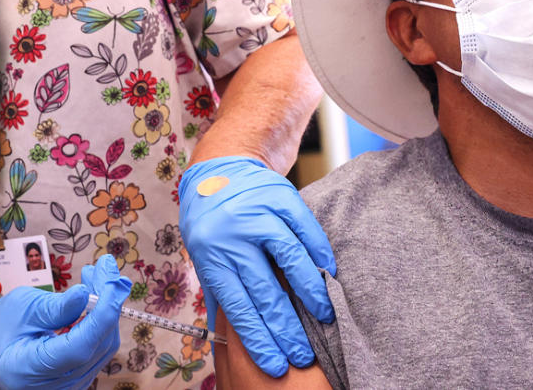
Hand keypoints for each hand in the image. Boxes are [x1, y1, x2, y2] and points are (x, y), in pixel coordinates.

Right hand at [0, 254, 131, 389]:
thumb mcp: (23, 309)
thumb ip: (56, 307)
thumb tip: (86, 294)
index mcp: (30, 370)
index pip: (80, 346)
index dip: (102, 313)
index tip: (114, 282)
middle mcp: (53, 386)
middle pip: (97, 344)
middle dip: (107, 302)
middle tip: (105, 267)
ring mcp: (68, 385)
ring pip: (103, 344)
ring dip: (105, 308)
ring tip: (95, 276)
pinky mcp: (77, 375)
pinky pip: (97, 347)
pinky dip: (98, 320)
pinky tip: (92, 298)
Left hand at [178, 156, 335, 376]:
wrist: (222, 167)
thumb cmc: (213, 220)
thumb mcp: (204, 254)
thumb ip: (219, 291)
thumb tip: (229, 340)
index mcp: (212, 256)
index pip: (238, 308)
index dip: (259, 340)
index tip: (277, 364)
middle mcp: (232, 235)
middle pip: (265, 291)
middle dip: (286, 329)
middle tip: (303, 354)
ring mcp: (258, 214)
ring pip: (289, 260)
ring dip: (310, 293)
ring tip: (324, 316)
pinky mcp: (280, 196)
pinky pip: (306, 229)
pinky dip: (319, 254)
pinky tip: (328, 275)